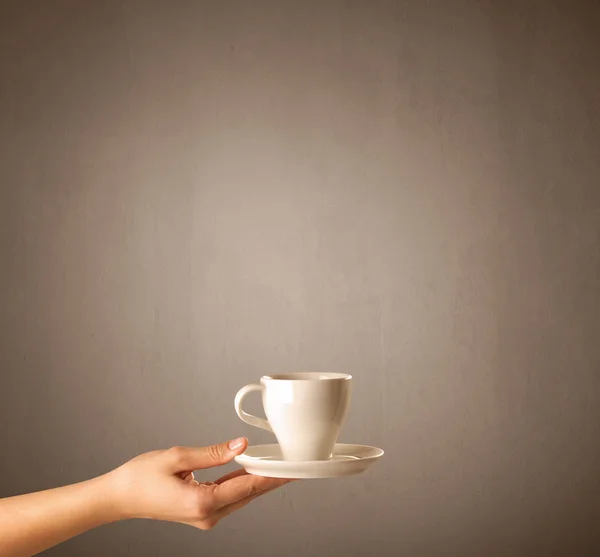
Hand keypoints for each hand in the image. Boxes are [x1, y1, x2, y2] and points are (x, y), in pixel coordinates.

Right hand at [105, 437, 291, 529]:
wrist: (119, 498)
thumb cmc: (141, 476)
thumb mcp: (178, 457)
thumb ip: (214, 452)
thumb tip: (242, 445)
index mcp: (203, 502)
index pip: (249, 485)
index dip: (275, 476)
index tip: (295, 470)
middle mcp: (208, 514)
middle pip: (249, 492)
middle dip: (273, 478)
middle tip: (296, 464)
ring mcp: (205, 516)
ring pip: (241, 495)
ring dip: (259, 480)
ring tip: (280, 465)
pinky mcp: (201, 512)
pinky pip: (229, 496)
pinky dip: (242, 483)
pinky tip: (253, 471)